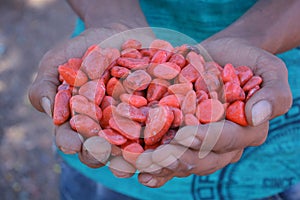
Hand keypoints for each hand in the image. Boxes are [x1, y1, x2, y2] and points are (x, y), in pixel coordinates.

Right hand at [28, 26, 153, 167]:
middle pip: (99, 148)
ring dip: (130, 153)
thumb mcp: (56, 61)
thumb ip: (45, 84)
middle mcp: (102, 127)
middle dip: (100, 154)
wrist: (115, 34)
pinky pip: (154, 124)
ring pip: (127, 144)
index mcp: (77, 121)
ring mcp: (127, 122)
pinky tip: (160, 135)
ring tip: (134, 156)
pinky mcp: (149, 113)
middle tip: (104, 154)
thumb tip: (46, 108)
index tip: (73, 143)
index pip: (69, 137)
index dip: (69, 141)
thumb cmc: (82, 49)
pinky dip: (156, 129)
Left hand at [135, 37, 291, 187]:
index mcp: (247, 131)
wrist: (223, 56)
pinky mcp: (185, 140)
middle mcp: (225, 145)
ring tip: (142, 165)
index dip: (207, 139)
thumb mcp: (271, 70)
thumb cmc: (248, 61)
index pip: (228, 140)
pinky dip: (158, 168)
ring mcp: (204, 145)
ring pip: (185, 163)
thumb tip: (257, 116)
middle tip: (157, 155)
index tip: (186, 135)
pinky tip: (142, 173)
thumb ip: (274, 94)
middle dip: (180, 158)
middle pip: (204, 159)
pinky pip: (172, 158)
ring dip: (163, 166)